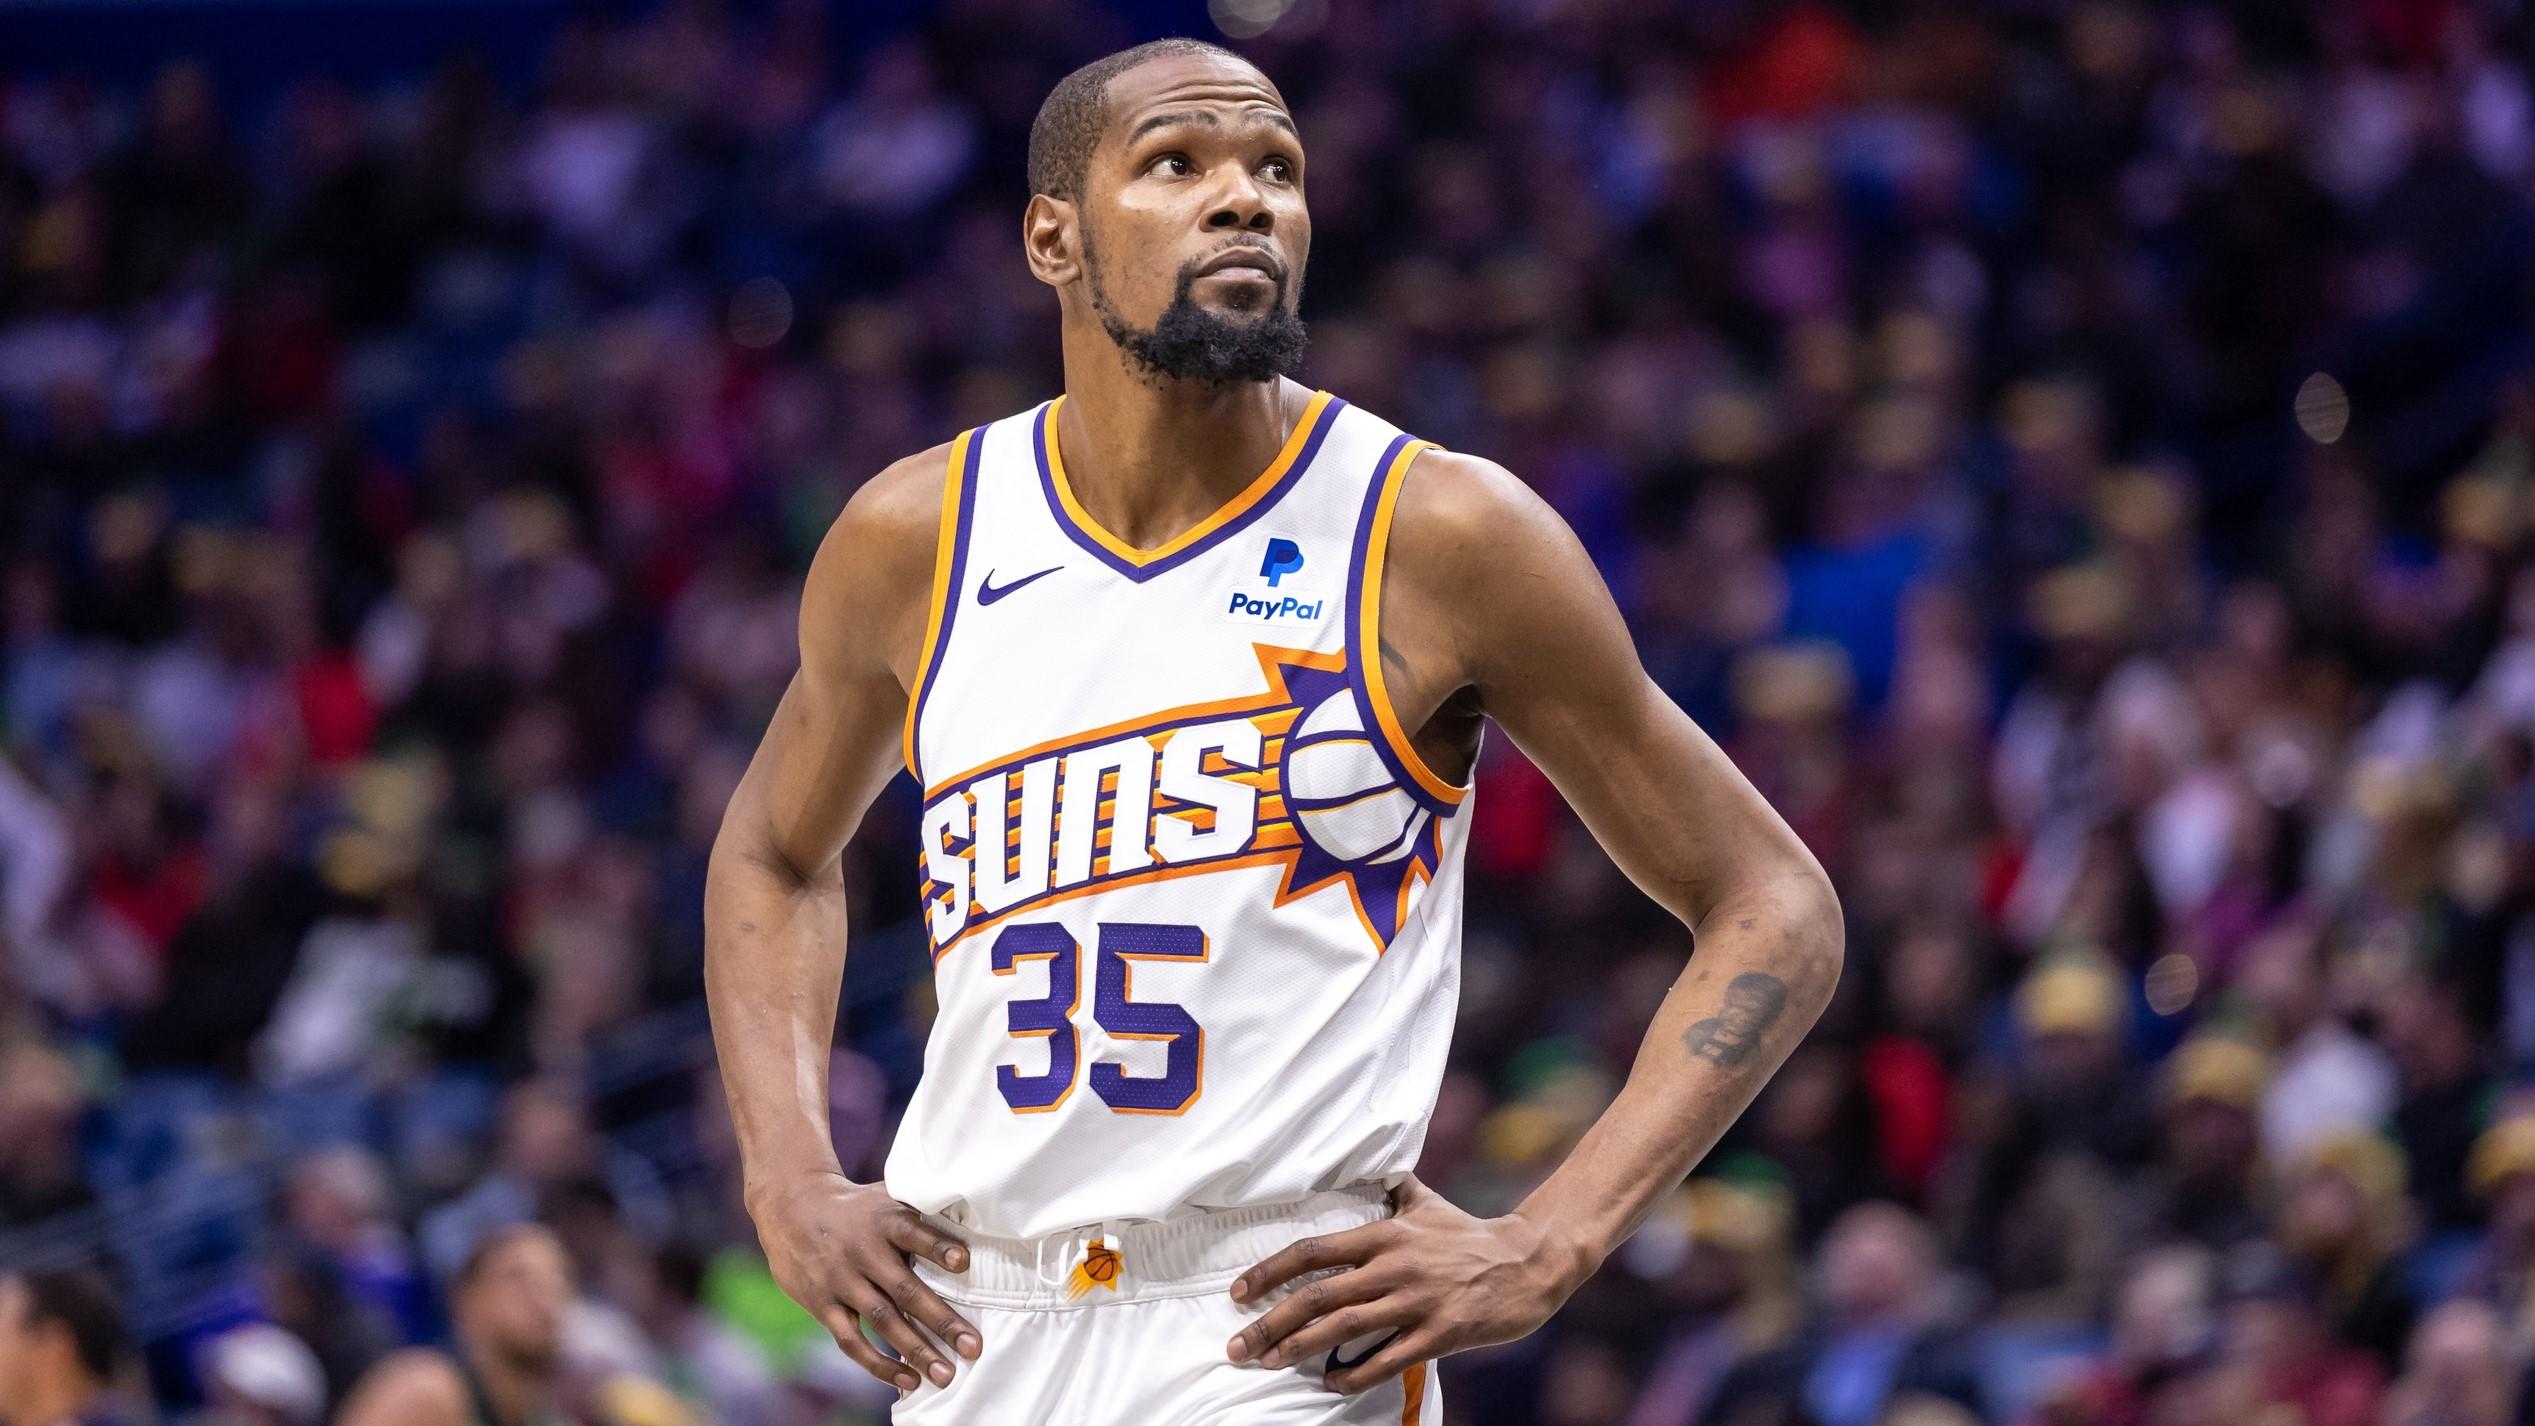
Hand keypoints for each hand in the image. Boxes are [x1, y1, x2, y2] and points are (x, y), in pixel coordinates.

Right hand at [746, 1171, 981, 1390]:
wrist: (792, 1207)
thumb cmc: (857, 1208)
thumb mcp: (886, 1196)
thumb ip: (922, 1210)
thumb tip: (975, 1220)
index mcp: (884, 1220)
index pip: (913, 1232)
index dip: (938, 1247)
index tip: (963, 1262)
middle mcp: (863, 1251)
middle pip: (905, 1289)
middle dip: (941, 1320)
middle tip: (973, 1347)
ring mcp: (841, 1280)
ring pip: (882, 1320)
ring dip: (915, 1350)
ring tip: (945, 1375)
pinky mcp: (822, 1304)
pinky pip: (852, 1340)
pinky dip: (878, 1363)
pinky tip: (907, 1380)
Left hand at [1224, 1175, 1591, 1392]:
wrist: (1528, 1261)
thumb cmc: (1471, 1234)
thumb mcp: (1428, 1203)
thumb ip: (1395, 1190)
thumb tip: (1374, 1169)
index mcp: (1385, 1232)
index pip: (1312, 1251)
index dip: (1269, 1272)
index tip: (1238, 1293)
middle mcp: (1393, 1264)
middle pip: (1317, 1294)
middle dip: (1270, 1323)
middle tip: (1238, 1346)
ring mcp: (1416, 1300)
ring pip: (1344, 1327)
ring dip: (1300, 1349)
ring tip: (1269, 1365)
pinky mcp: (1440, 1333)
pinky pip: (1387, 1358)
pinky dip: (1354, 1374)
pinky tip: (1331, 1384)